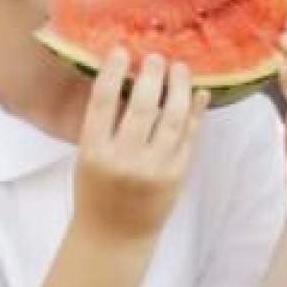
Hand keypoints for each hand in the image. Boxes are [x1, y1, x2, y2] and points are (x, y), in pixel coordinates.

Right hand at [73, 49, 197, 241]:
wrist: (114, 235)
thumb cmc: (96, 190)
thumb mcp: (87, 157)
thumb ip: (103, 125)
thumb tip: (123, 79)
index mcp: (93, 152)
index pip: (102, 103)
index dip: (112, 73)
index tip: (121, 51)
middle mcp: (124, 160)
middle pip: (140, 107)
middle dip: (150, 76)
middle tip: (156, 56)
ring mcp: (154, 168)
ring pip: (171, 119)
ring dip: (178, 88)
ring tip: (180, 67)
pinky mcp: (177, 174)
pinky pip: (190, 137)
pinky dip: (196, 113)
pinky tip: (199, 93)